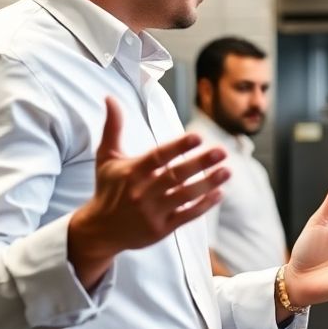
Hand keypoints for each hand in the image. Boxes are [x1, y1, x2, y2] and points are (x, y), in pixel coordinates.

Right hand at [70, 97, 229, 285]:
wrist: (100, 230)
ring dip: (208, 183)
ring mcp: (153, 212)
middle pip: (175, 175)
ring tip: (227, 171)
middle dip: (200, 163)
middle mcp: (142, 192)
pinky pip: (187, 216)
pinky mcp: (161, 229)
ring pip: (185, 196)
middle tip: (222, 151)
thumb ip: (113, 128)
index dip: (178, 147)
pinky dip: (203, 205)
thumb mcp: (106, 158)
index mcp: (131, 172)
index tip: (198, 136)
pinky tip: (219, 193)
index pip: (158, 157)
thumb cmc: (107, 188)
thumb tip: (110, 97)